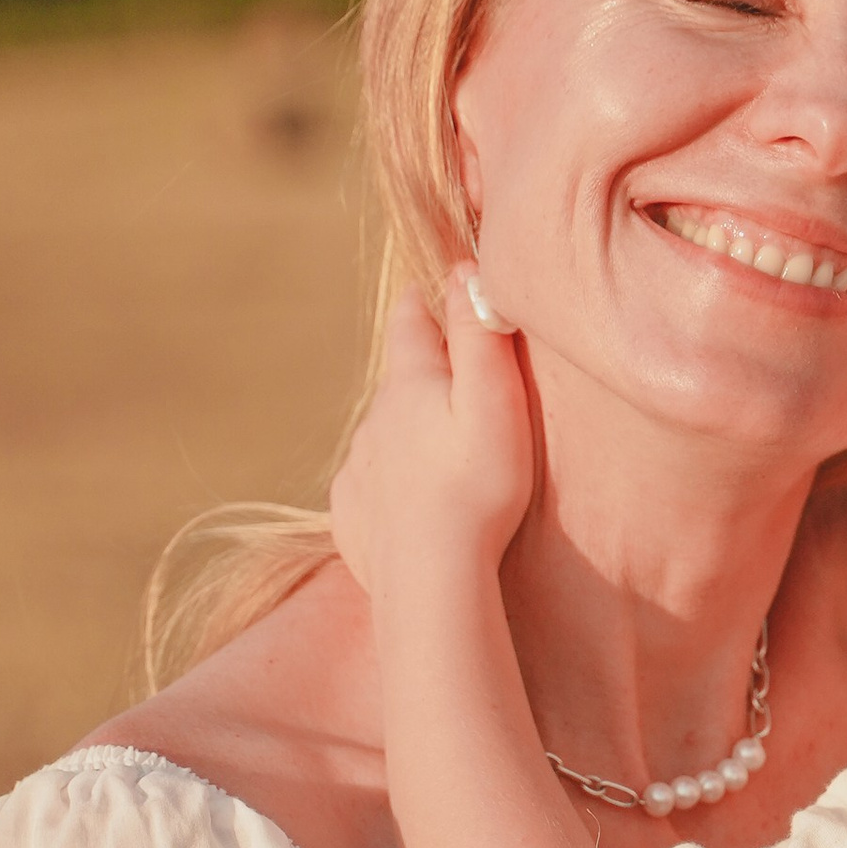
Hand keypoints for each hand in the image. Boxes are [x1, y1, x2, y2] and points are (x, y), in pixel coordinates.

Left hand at [330, 277, 535, 597]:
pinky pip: (372, 487)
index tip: (434, 288)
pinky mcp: (352, 514)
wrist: (429, 579)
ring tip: (443, 454)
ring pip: (383, 434)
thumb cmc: (476, 489)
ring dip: (408, 434)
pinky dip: (393, 486)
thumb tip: (468, 269)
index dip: (424, 300)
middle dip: (423, 374)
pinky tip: (414, 505)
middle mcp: (373, 419)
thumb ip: (480, 333)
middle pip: (398, 381)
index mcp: (408, 384)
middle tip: (458, 382)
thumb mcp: (494, 401)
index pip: (411, 320)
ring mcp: (358, 468)